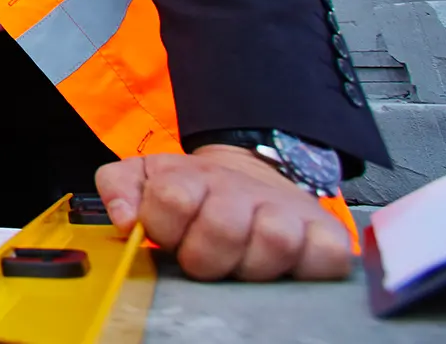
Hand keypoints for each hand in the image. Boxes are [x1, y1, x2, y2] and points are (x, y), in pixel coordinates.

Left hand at [95, 146, 351, 280]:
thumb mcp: (146, 177)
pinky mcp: (326, 234)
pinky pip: (325, 256)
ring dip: (252, 264)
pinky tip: (286, 267)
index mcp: (192, 178)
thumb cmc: (194, 192)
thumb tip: (125, 218)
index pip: (173, 198)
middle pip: (223, 227)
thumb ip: (118, 186)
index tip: (169, 235)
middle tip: (205, 258)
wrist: (250, 177)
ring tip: (242, 263)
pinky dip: (309, 268)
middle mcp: (242, 190)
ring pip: (274, 241)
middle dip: (205, 256)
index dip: (165, 226)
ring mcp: (287, 211)